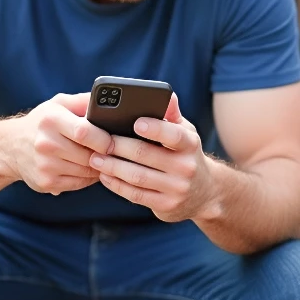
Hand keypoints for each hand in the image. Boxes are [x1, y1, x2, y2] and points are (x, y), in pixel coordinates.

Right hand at [9, 93, 113, 195]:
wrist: (10, 146)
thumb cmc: (42, 122)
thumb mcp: (59, 104)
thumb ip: (84, 101)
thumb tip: (110, 102)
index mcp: (51, 120)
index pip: (84, 132)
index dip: (103, 138)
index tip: (113, 140)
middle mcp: (46, 143)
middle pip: (88, 155)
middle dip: (104, 155)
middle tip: (111, 151)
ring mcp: (45, 165)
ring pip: (86, 171)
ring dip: (98, 167)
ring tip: (98, 158)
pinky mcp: (46, 182)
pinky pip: (79, 183)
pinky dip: (88, 178)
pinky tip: (86, 168)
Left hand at [88, 94, 216, 222]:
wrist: (205, 193)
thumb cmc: (186, 154)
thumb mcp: (185, 132)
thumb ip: (171, 114)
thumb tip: (166, 94)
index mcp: (190, 144)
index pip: (173, 134)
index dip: (154, 128)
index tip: (135, 122)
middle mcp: (185, 167)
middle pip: (145, 154)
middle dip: (119, 147)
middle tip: (99, 141)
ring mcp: (176, 188)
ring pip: (137, 176)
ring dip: (112, 167)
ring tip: (95, 158)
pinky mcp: (165, 205)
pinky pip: (135, 195)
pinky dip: (116, 185)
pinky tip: (105, 175)